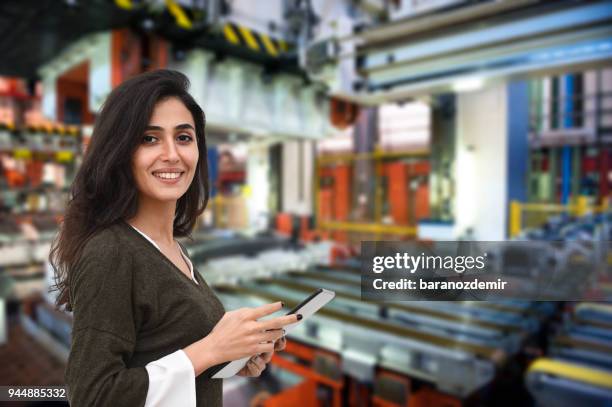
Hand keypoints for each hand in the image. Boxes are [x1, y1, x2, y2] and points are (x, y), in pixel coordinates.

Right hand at [183, 302, 300, 375]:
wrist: (214, 348)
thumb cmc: (221, 330)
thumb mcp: (232, 315)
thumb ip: (246, 313)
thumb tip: (258, 311)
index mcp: (245, 315)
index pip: (265, 309)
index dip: (275, 306)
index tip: (281, 304)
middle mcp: (251, 326)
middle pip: (276, 322)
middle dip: (290, 319)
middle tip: (299, 317)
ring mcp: (253, 338)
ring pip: (275, 335)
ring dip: (280, 333)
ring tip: (281, 331)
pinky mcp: (253, 349)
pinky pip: (269, 346)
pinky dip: (271, 344)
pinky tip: (270, 342)